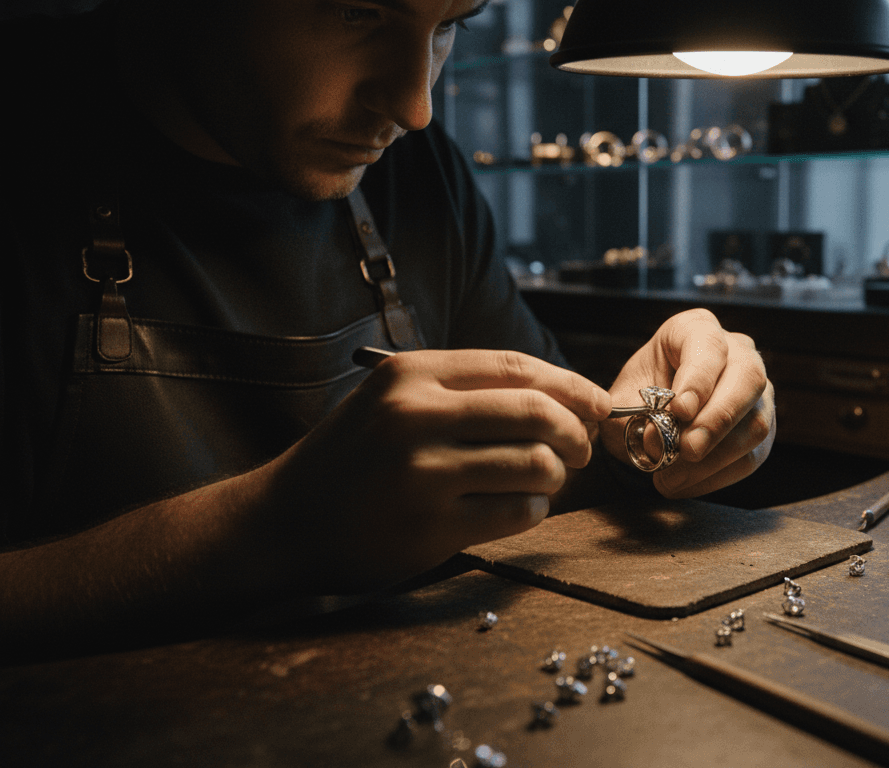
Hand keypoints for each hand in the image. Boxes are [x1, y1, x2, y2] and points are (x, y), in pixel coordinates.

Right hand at [251, 349, 609, 592]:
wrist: (281, 521)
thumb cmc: (352, 458)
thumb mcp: (393, 400)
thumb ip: (464, 390)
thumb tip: (562, 394)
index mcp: (411, 374)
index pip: (516, 368)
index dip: (571, 385)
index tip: (597, 404)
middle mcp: (415, 417)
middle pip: (536, 413)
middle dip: (575, 433)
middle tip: (580, 450)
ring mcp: (422, 474)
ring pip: (535, 465)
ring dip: (554, 477)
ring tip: (542, 482)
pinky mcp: (430, 527)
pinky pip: (517, 513)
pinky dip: (534, 511)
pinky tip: (518, 509)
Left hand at [599, 309, 774, 497]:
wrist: (645, 422)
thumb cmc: (635, 401)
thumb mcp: (620, 403)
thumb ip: (633, 417)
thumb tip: (660, 441)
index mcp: (695, 329)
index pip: (709, 345)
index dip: (698, 378)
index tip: (679, 410)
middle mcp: (736, 352)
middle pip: (748, 378)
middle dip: (716, 420)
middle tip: (686, 449)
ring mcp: (756, 391)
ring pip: (756, 422)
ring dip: (715, 457)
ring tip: (671, 476)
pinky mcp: (761, 427)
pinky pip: (752, 455)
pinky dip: (716, 476)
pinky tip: (683, 483)